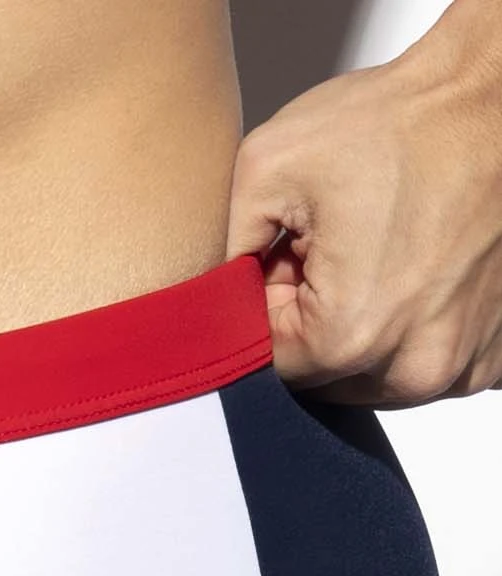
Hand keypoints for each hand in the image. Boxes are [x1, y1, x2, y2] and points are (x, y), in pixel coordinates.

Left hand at [225, 40, 501, 406]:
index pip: (265, 368)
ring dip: (358, 333)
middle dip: (309, 326)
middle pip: (319, 381)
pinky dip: (408, 332)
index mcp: (348, 338)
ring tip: (376, 258)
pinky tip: (416, 274)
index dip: (261, 315)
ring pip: (370, 379)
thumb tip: (202, 301)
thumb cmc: (400, 123)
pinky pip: (423, 365)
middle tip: (329, 255)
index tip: (280, 265)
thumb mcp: (267, 167)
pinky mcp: (493, 359)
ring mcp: (461, 368)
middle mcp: (412, 369)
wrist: (501, 97)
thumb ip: (221, 250)